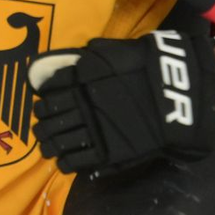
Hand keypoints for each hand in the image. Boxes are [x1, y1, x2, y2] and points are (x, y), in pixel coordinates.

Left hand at [28, 29, 214, 172]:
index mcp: (83, 79)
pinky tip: (62, 161)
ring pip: (60, 140)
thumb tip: (71, 62)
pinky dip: (66, 162)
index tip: (41, 104)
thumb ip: (90, 58)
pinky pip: (78, 160)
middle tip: (39, 125)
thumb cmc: (146, 69)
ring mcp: (94, 130)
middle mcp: (83, 105)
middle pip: (50, 117)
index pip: (51, 91)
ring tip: (46, 144)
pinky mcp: (107, 151)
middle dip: (41, 122)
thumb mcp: (114, 52)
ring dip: (49, 142)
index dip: (43, 99)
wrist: (175, 95)